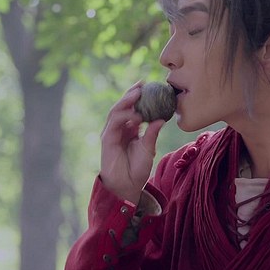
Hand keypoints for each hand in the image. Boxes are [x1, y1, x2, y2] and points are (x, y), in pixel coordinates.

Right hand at [99, 81, 165, 203]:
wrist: (128, 185)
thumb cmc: (138, 168)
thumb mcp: (149, 148)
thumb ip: (152, 133)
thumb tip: (162, 119)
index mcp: (129, 128)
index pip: (132, 107)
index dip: (138, 96)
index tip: (149, 85)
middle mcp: (119, 128)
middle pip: (123, 106)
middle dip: (131, 93)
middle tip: (142, 84)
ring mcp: (112, 133)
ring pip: (116, 111)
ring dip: (126, 101)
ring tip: (138, 93)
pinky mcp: (107, 139)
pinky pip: (115, 123)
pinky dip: (124, 116)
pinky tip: (136, 115)